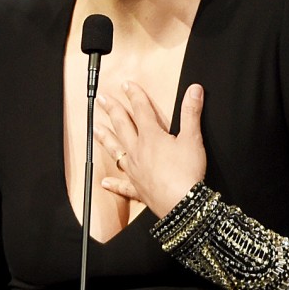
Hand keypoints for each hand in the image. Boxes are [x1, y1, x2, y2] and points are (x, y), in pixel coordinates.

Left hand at [95, 81, 206, 217]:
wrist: (182, 204)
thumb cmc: (187, 172)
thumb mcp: (193, 138)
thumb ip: (191, 112)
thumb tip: (194, 89)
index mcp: (152, 137)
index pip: (141, 110)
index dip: (134, 95)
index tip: (126, 85)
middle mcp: (139, 151)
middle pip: (122, 126)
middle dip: (112, 110)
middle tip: (102, 100)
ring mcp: (135, 170)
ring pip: (116, 151)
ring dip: (105, 138)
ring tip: (95, 129)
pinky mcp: (137, 189)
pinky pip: (122, 185)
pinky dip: (114, 183)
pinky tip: (104, 182)